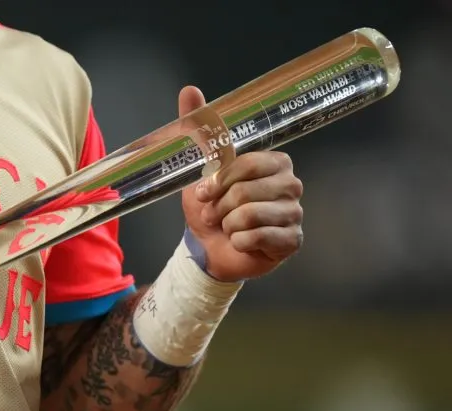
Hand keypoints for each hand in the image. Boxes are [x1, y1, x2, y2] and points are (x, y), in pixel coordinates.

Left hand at [178, 86, 304, 282]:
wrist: (208, 247)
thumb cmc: (210, 205)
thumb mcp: (197, 166)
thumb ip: (197, 127)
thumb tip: (189, 91)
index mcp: (274, 162)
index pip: (247, 164)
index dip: (219, 180)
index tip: (203, 192)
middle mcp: (291, 184)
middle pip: (247, 191)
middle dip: (220, 205)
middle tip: (213, 213)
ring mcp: (295, 213)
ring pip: (250, 215)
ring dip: (227, 224)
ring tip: (227, 226)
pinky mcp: (292, 240)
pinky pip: (258, 237)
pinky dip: (238, 241)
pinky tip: (240, 241)